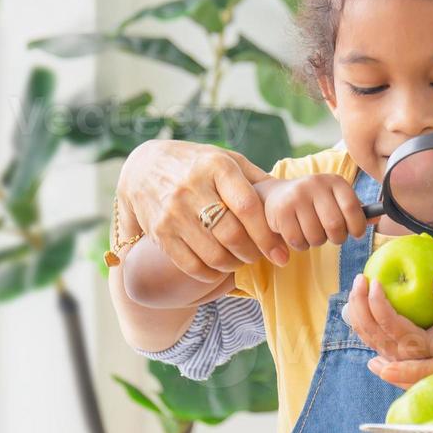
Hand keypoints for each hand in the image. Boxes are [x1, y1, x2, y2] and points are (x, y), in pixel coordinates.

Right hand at [116, 140, 288, 282]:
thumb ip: (255, 178)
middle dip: (253, 253)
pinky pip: (192, 265)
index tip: (280, 252)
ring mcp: (173, 212)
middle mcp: (192, 187)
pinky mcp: (160, 232)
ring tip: (240, 259)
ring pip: (214, 255)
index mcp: (216, 166)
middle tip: (260, 256)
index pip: (248, 207)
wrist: (144, 168)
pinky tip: (218, 266)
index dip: (268, 235)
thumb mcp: (225, 160)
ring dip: (234, 264)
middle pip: (233, 236)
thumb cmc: (197, 165)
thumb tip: (288, 200)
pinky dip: (211, 273)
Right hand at [258, 174, 369, 249]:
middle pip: (335, 226)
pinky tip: (298, 233)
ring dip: (316, 242)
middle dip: (336, 238)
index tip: (355, 233)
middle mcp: (316, 184)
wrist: (276, 196)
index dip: (357, 227)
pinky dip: (300, 244)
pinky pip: (298, 241)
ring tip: (312, 231)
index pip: (353, 208)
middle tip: (332, 235)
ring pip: (316, 237)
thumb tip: (377, 218)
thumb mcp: (336, 199)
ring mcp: (297, 196)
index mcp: (335, 181)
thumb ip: (356, 210)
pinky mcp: (281, 210)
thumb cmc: (314, 202)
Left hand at [343, 273, 432, 360]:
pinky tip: (357, 301)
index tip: (375, 281)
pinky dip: (359, 318)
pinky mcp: (388, 354)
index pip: (388, 323)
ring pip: (364, 333)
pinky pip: (367, 336)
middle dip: (359, 302)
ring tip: (357, 285)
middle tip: (360, 278)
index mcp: (416, 347)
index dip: (377, 302)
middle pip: (370, 329)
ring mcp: (392, 357)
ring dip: (355, 309)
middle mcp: (400, 356)